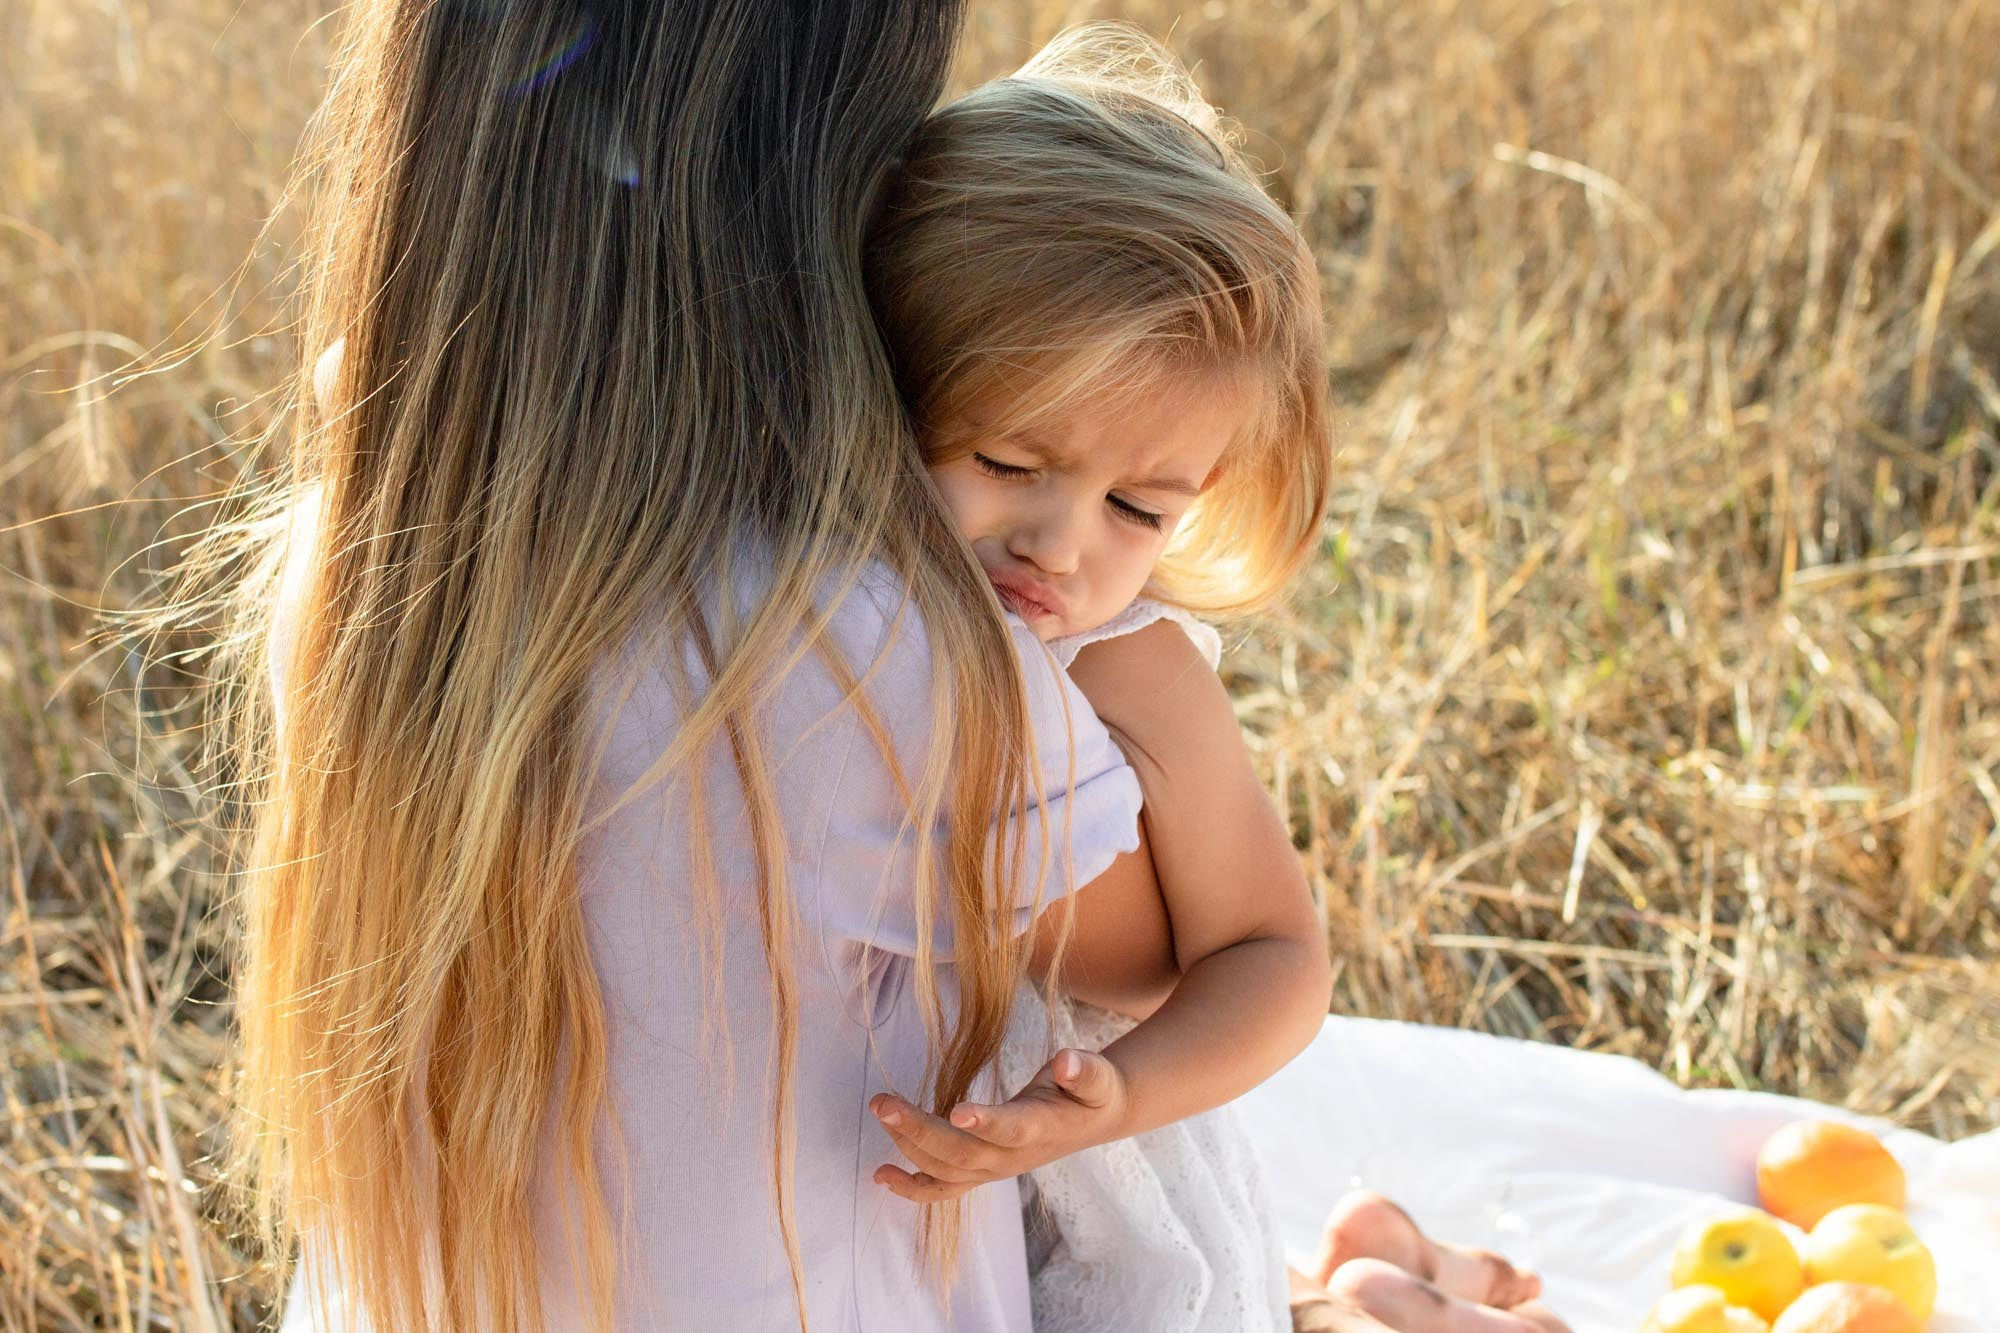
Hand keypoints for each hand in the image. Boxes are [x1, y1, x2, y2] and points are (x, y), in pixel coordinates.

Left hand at [868, 1047, 1128, 1203]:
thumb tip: (1067, 1062)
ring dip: (908, 1146)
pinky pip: (944, 1189)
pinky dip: (911, 1188)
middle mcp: (1013, 1158)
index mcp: (1042, 1129)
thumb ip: (1084, 1071)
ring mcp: (995, 1169)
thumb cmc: (1090, 1091)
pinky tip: (881, 1176)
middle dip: (919, 1130)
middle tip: (884, 1103)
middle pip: (961, 1153)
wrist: (1092, 1121)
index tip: (958, 1110)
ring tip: (881, 1111)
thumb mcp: (1097, 1076)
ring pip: (945, 1170)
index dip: (987, 1122)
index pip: (1012, 1129)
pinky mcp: (982, 1172)